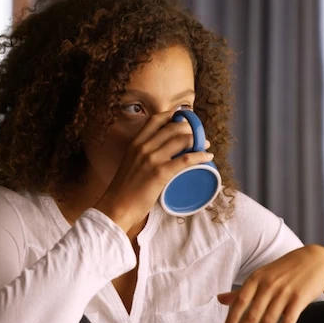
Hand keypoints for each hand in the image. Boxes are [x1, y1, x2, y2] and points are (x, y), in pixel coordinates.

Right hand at [94, 110, 212, 232]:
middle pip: (172, 128)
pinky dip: (200, 156)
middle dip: (189, 128)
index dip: (171, 116)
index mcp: (135, 143)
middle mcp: (143, 147)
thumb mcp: (129, 163)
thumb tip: (156, 155)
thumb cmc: (123, 190)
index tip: (182, 119)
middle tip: (198, 134)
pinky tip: (207, 156)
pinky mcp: (160, 173)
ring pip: (181, 140)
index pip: (155, 120)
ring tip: (204, 144)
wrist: (116, 207)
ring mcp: (152, 159)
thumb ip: (140, 156)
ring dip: (197, 140)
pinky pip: (185, 159)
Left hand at [217, 245, 323, 322]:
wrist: (316, 260)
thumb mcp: (261, 276)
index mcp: (256, 278)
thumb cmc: (283, 270)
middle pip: (252, 316)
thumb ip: (241, 291)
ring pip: (268, 322)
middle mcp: (269, 286)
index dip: (232, 318)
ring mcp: (285, 293)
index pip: (240, 302)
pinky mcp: (299, 300)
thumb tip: (219, 299)